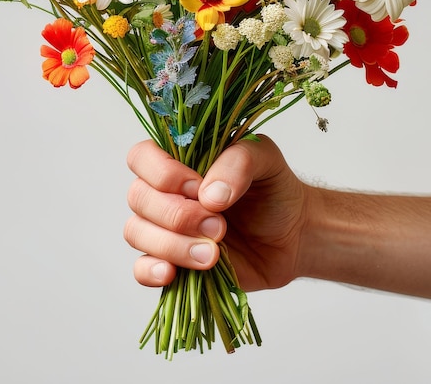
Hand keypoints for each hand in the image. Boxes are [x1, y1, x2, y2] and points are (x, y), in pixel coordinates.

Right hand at [124, 134, 311, 290]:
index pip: (142, 157)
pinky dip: (150, 271)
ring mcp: (166, 228)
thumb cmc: (273, 189)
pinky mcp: (173, 261)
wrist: (293, 234)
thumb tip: (209, 195)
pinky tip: (172, 273)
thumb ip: (239, 162)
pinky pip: (141, 268)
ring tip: (213, 254)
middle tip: (219, 226)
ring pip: (137, 232)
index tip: (199, 187)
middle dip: (177, 215)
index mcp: (180, 160)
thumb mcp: (266, 159)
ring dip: (172, 245)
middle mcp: (166, 192)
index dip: (162, 174)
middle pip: (138, 198)